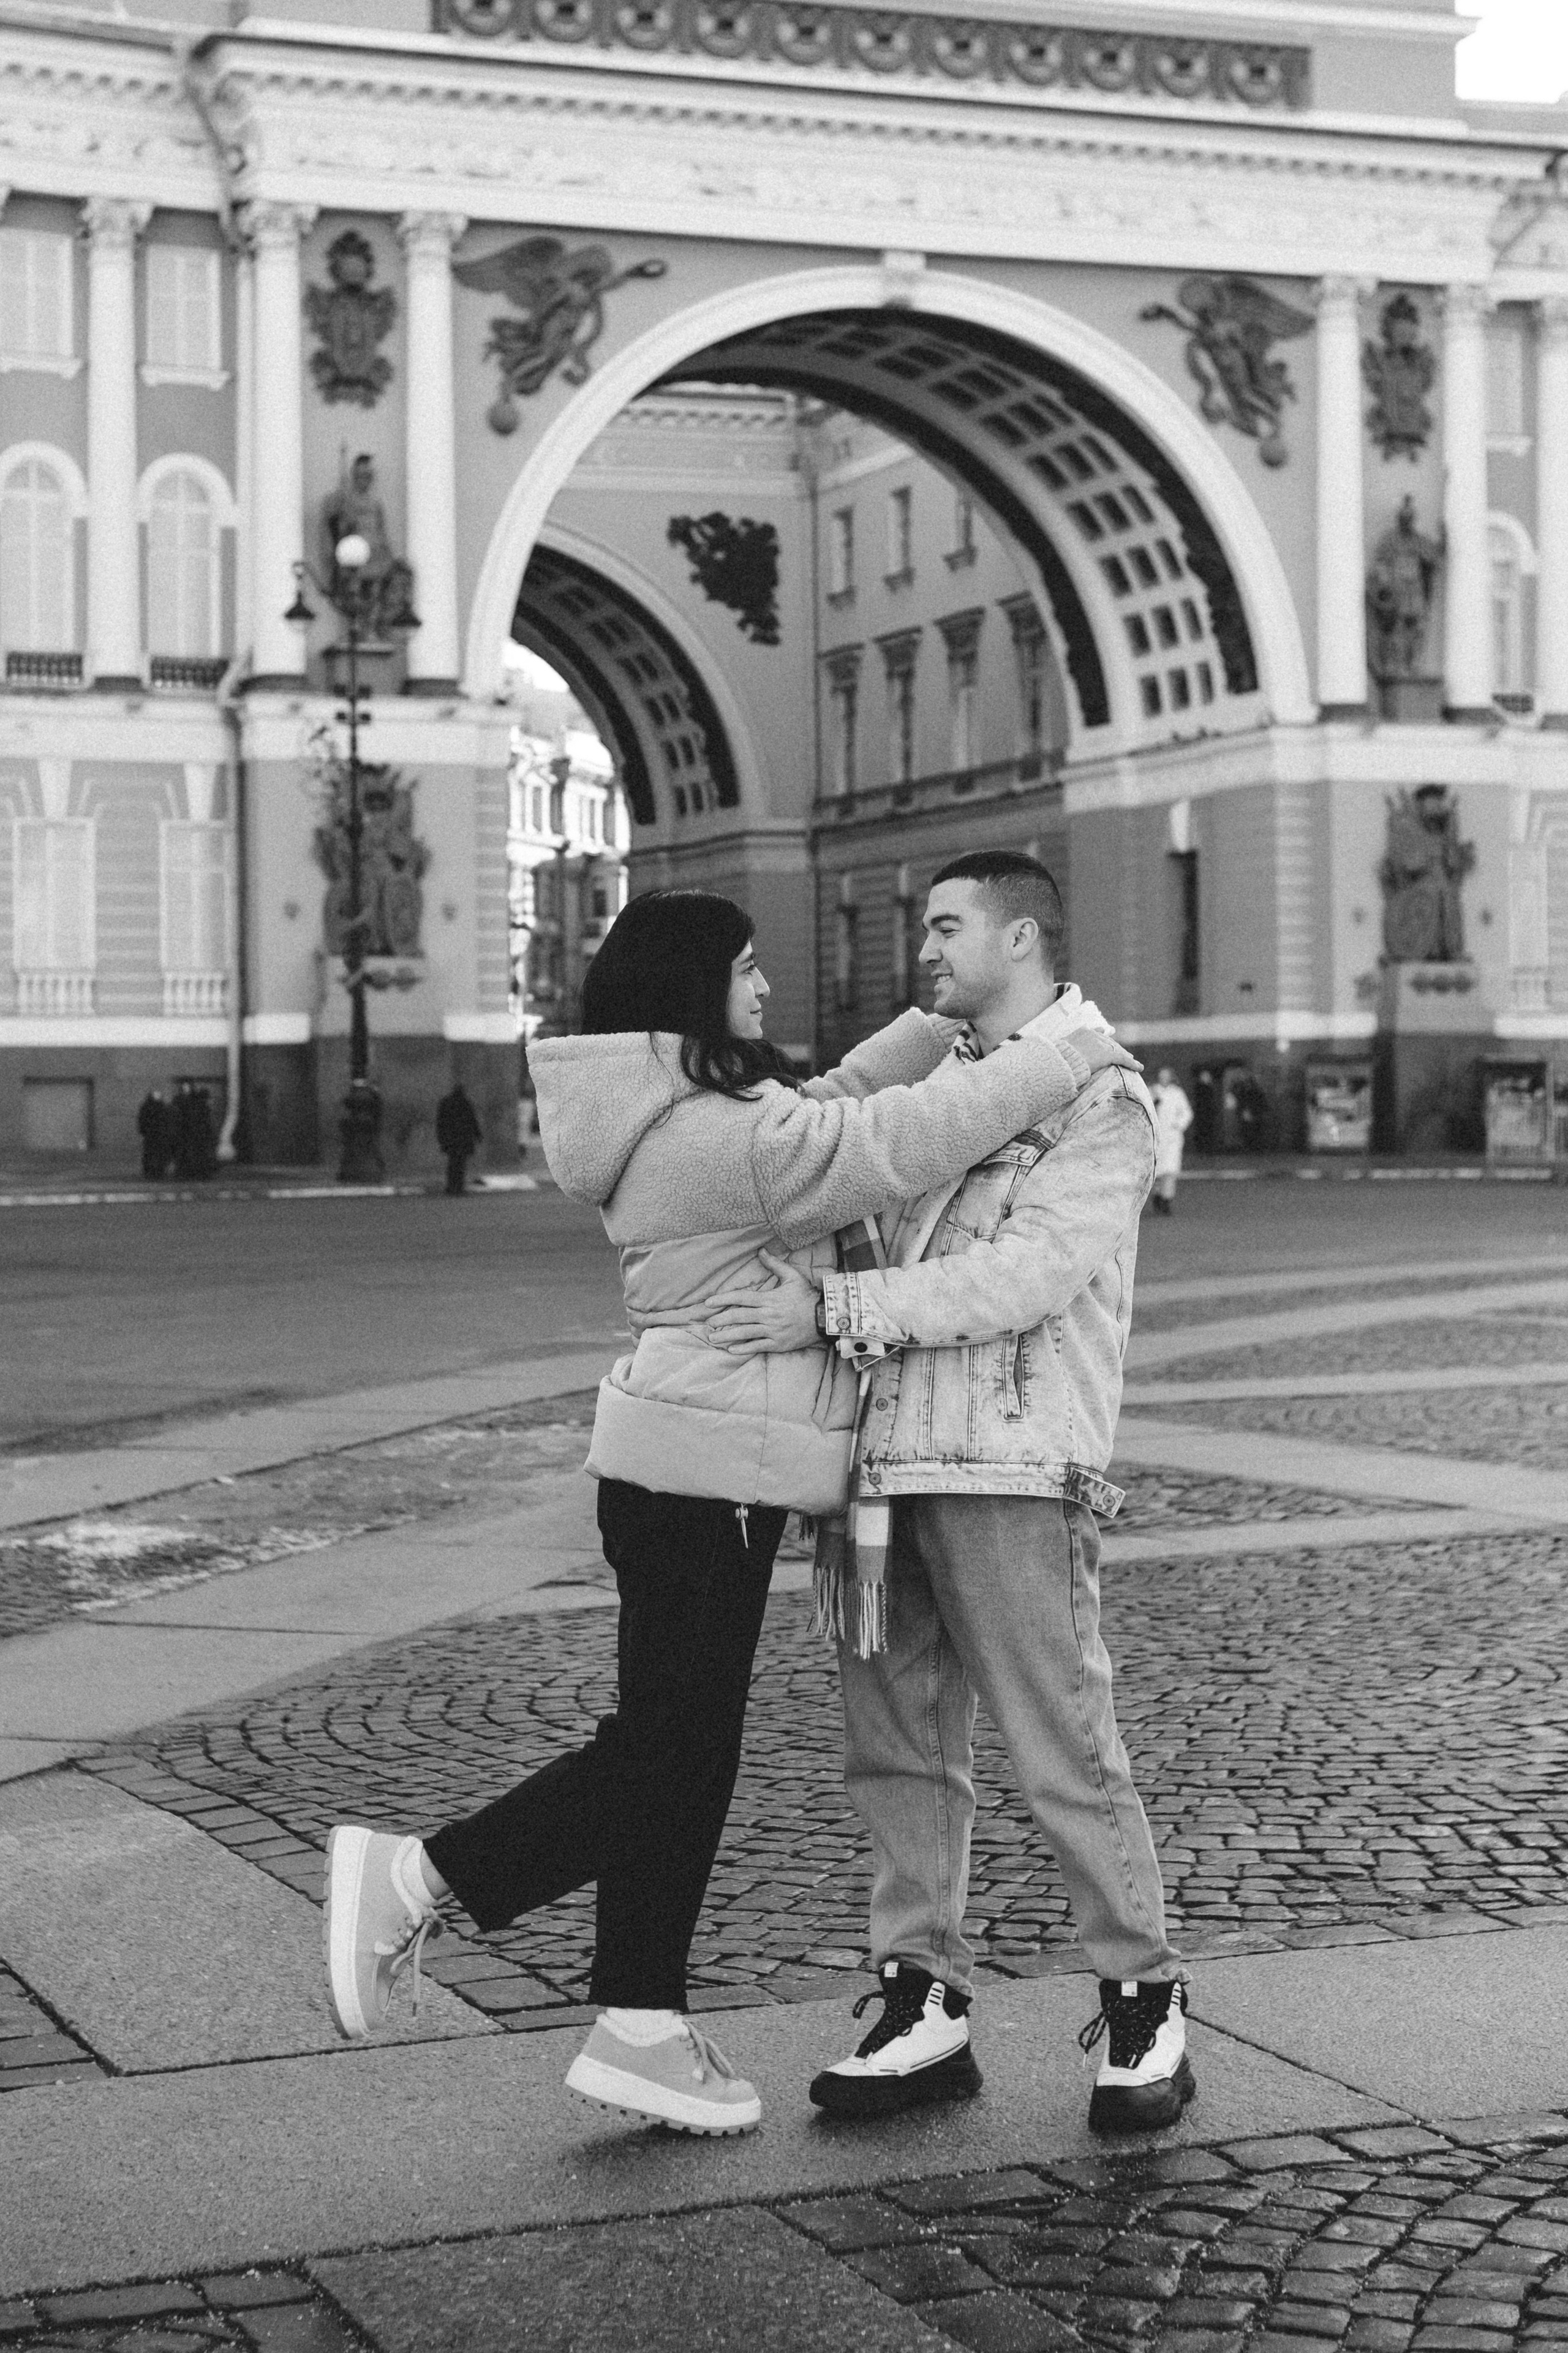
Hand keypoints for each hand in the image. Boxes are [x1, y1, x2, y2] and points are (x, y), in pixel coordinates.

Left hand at [695, 1251, 823, 1355]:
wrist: (824, 1318)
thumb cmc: (807, 1296)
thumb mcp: (792, 1276)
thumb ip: (775, 1264)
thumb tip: (761, 1250)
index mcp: (768, 1299)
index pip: (741, 1298)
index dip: (723, 1300)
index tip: (708, 1303)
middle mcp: (768, 1315)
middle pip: (739, 1317)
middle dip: (721, 1320)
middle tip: (708, 1323)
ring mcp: (773, 1331)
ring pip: (745, 1333)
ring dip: (726, 1336)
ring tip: (712, 1338)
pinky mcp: (778, 1344)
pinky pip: (757, 1346)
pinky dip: (743, 1348)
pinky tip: (731, 1349)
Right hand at [1062, 1024, 1140, 1075]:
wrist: (1060, 1061)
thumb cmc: (1055, 1057)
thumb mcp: (1058, 1048)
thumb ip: (1064, 1047)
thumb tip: (1057, 1052)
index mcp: (1082, 1031)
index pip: (1097, 1034)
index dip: (1103, 1037)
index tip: (1106, 1035)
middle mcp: (1093, 1035)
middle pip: (1109, 1041)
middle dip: (1116, 1047)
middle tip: (1125, 1052)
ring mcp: (1101, 1044)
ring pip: (1117, 1049)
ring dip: (1125, 1055)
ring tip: (1132, 1060)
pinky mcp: (1107, 1055)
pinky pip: (1123, 1059)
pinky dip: (1132, 1064)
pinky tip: (1140, 1068)